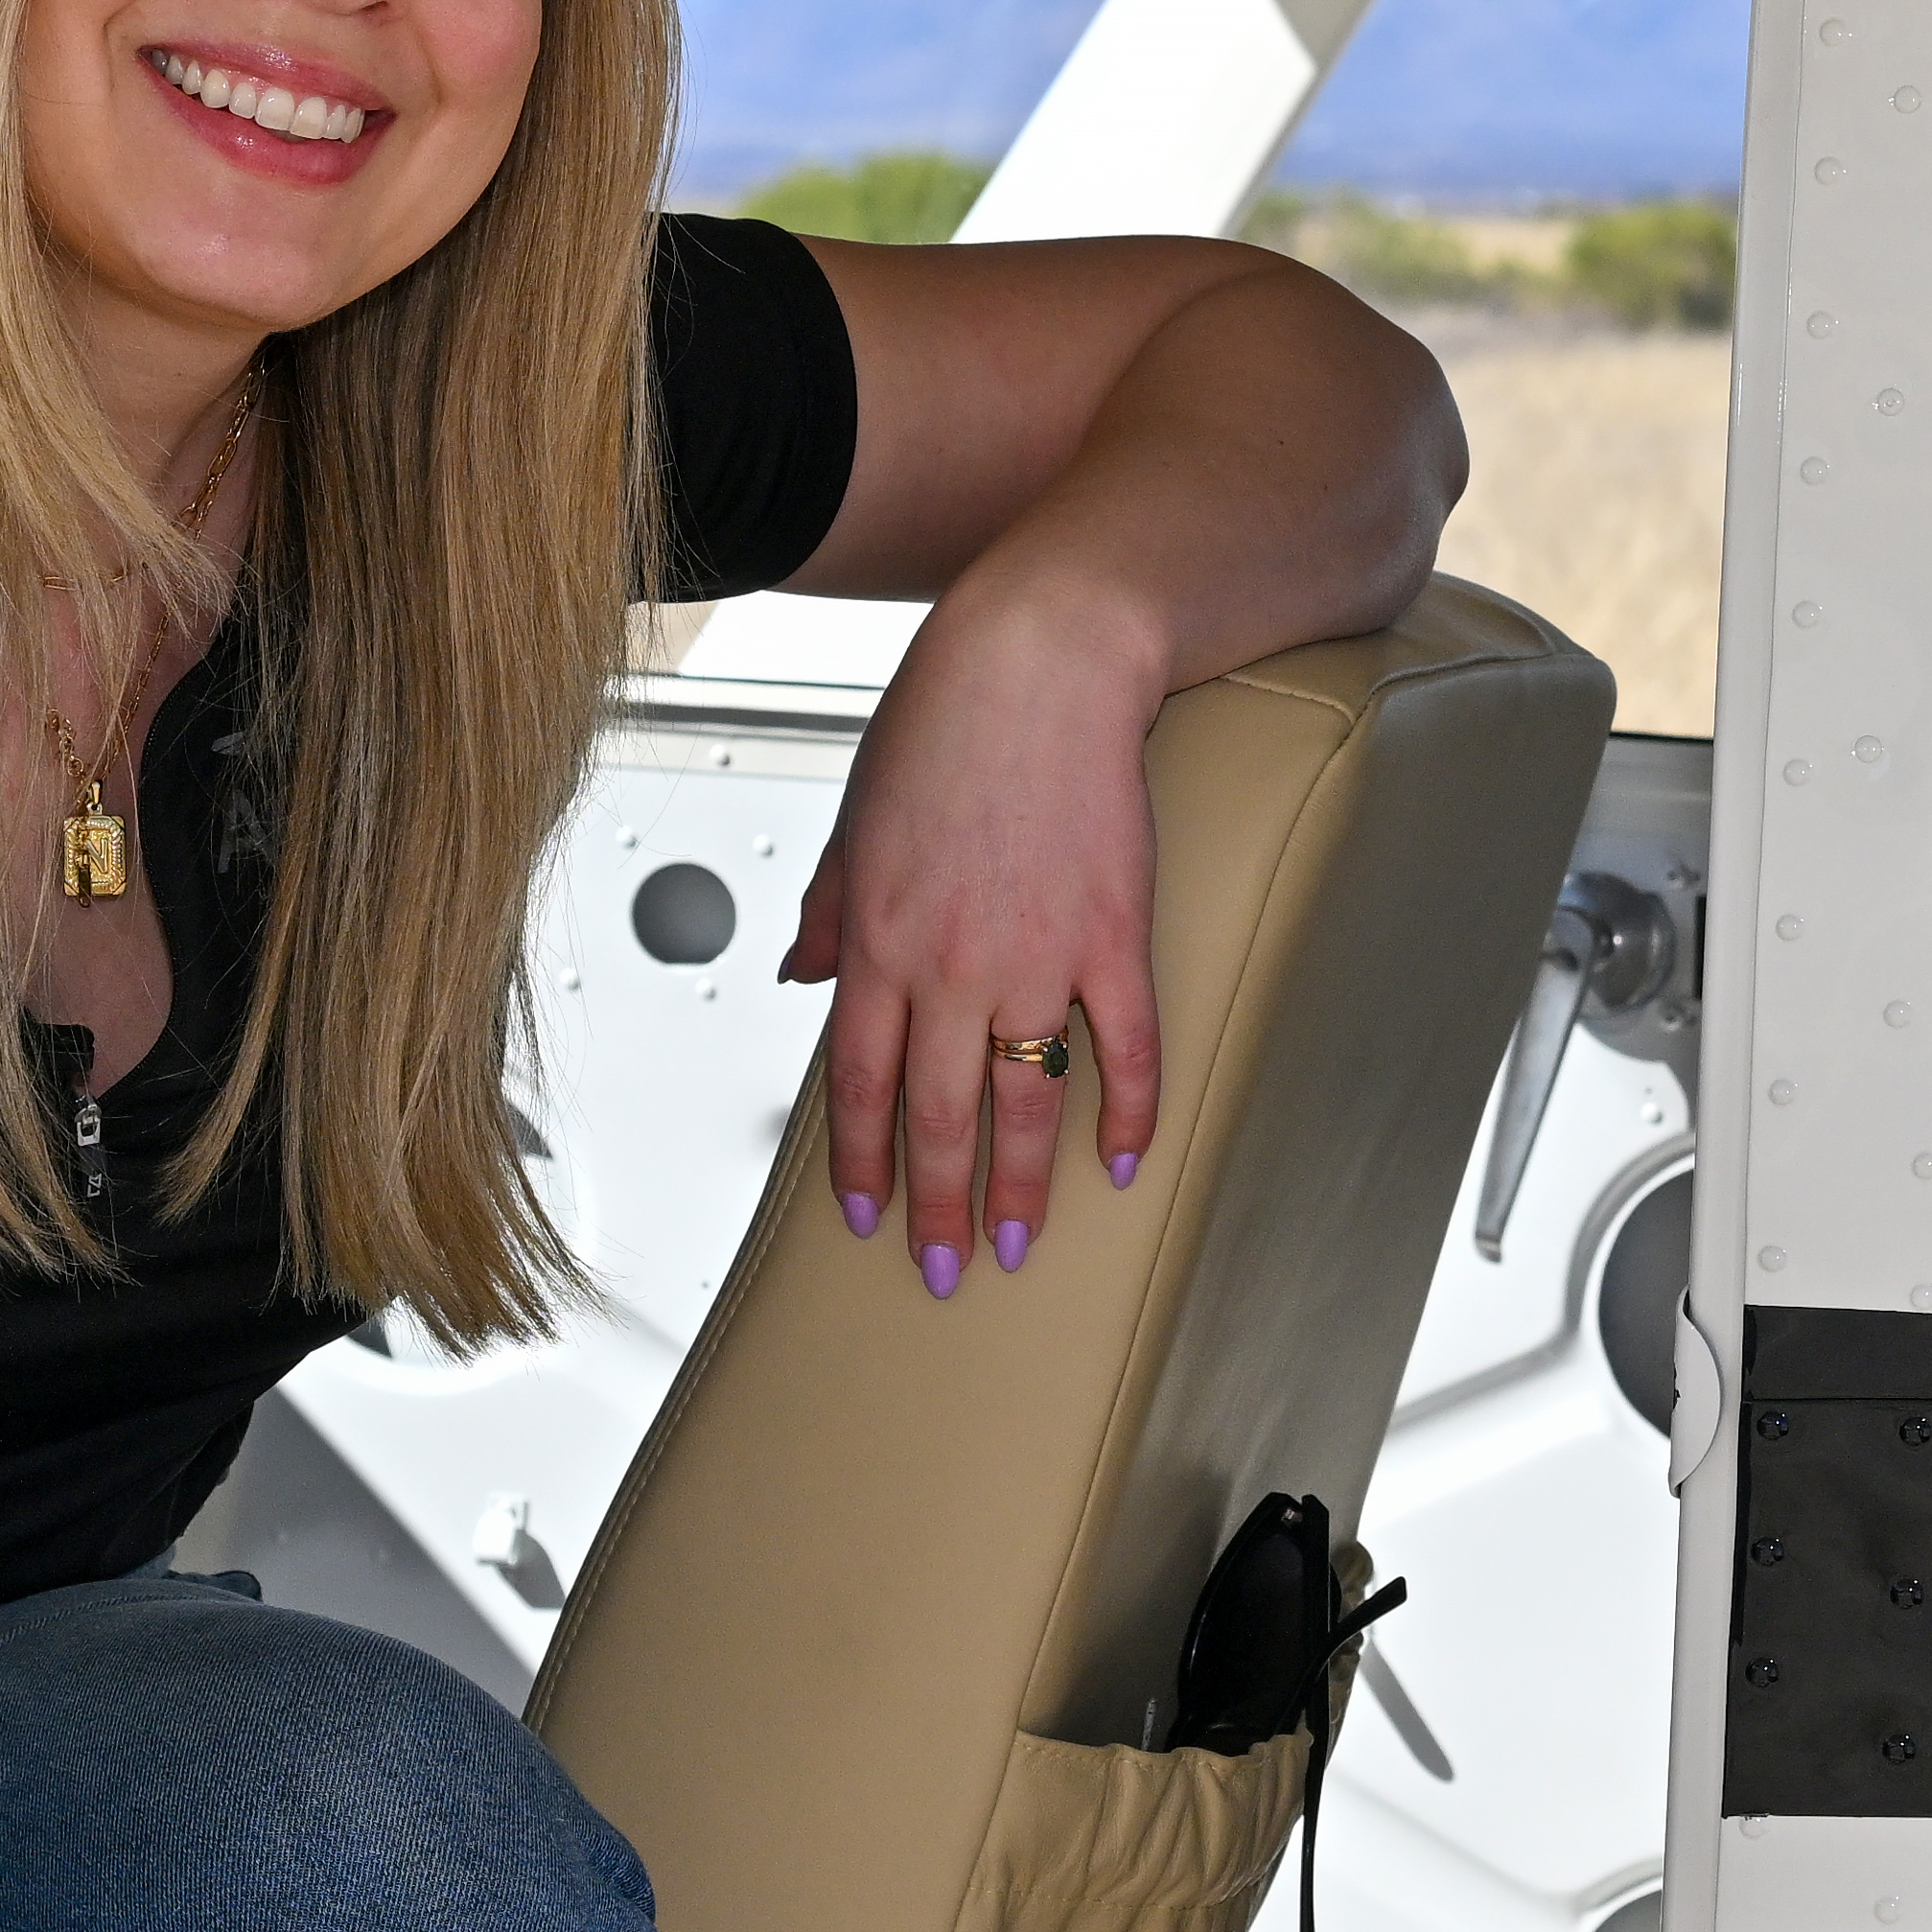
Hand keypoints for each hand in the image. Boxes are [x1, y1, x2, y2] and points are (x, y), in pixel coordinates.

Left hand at [784, 566, 1165, 1296]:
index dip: (864, 1160)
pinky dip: (1128, 1110)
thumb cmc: (947, 721)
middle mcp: (951, 965)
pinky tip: (1121, 1160)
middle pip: (939, 1115)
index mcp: (878, 940)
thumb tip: (803, 975)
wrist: (1040, 662)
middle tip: (943, 1269)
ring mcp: (1038, 958)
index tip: (868, 1215)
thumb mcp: (856, 819)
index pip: (862, 1082)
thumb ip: (830, 910)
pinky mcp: (1114, 937)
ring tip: (1019, 1243)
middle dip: (936, 1205)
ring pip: (1023, 1101)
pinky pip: (1125, 1046)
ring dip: (1018, 1186)